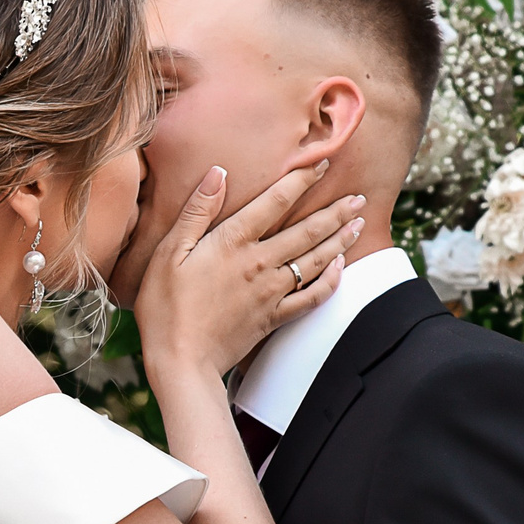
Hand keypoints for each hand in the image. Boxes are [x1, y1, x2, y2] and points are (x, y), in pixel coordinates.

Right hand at [135, 163, 363, 384]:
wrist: (180, 360)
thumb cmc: (165, 306)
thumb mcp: (168, 252)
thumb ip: (196, 212)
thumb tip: (218, 173)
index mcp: (232, 242)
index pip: (275, 202)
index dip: (302, 179)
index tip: (323, 163)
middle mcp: (260, 263)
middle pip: (307, 231)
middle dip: (335, 211)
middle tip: (359, 197)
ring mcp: (271, 292)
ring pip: (316, 260)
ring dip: (340, 240)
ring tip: (358, 223)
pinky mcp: (274, 318)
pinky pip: (312, 297)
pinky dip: (331, 281)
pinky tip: (340, 268)